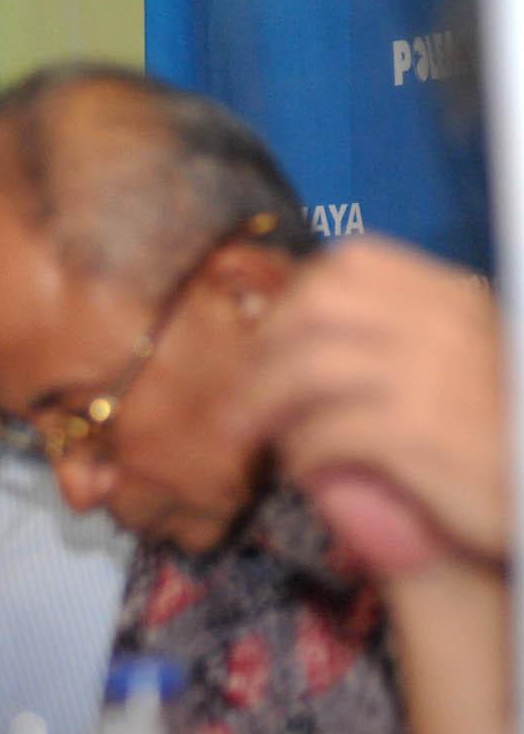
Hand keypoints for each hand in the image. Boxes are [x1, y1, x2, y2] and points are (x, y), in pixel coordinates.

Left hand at [230, 238, 507, 576]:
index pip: (350, 263)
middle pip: (316, 303)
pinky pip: (328, 431)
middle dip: (262, 349)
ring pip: (308, 366)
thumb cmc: (494, 437)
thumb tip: (294, 345)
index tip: (265, 346)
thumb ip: (394, 343)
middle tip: (238, 395)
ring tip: (245, 437)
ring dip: (261, 404)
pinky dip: (300, 451)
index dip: (291, 302)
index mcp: (452, 298)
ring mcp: (433, 374)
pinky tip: (301, 470)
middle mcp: (444, 323)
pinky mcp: (421, 434)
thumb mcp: (456, 367)